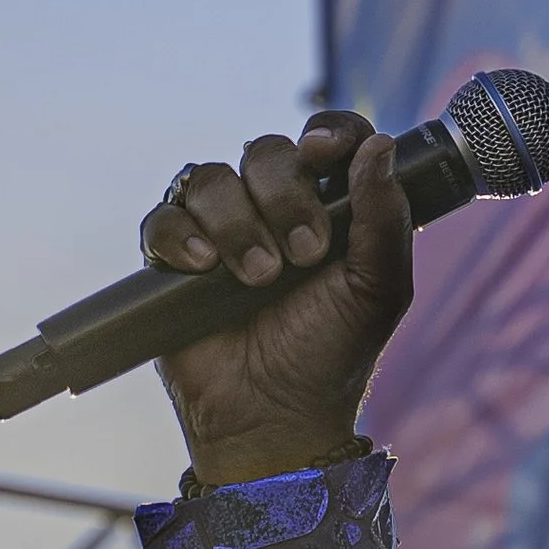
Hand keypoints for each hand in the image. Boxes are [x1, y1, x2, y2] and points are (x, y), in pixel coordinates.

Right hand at [138, 113, 414, 487]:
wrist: (276, 415)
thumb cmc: (332, 354)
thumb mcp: (378, 289)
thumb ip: (385, 217)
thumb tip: (379, 145)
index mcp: (330, 205)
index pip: (328, 140)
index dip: (328, 133)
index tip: (324, 152)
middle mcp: (274, 208)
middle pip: (266, 151)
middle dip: (285, 196)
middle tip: (303, 255)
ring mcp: (221, 230)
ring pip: (211, 179)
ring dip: (237, 223)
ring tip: (258, 278)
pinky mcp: (173, 259)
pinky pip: (163, 218)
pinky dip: (181, 234)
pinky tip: (203, 267)